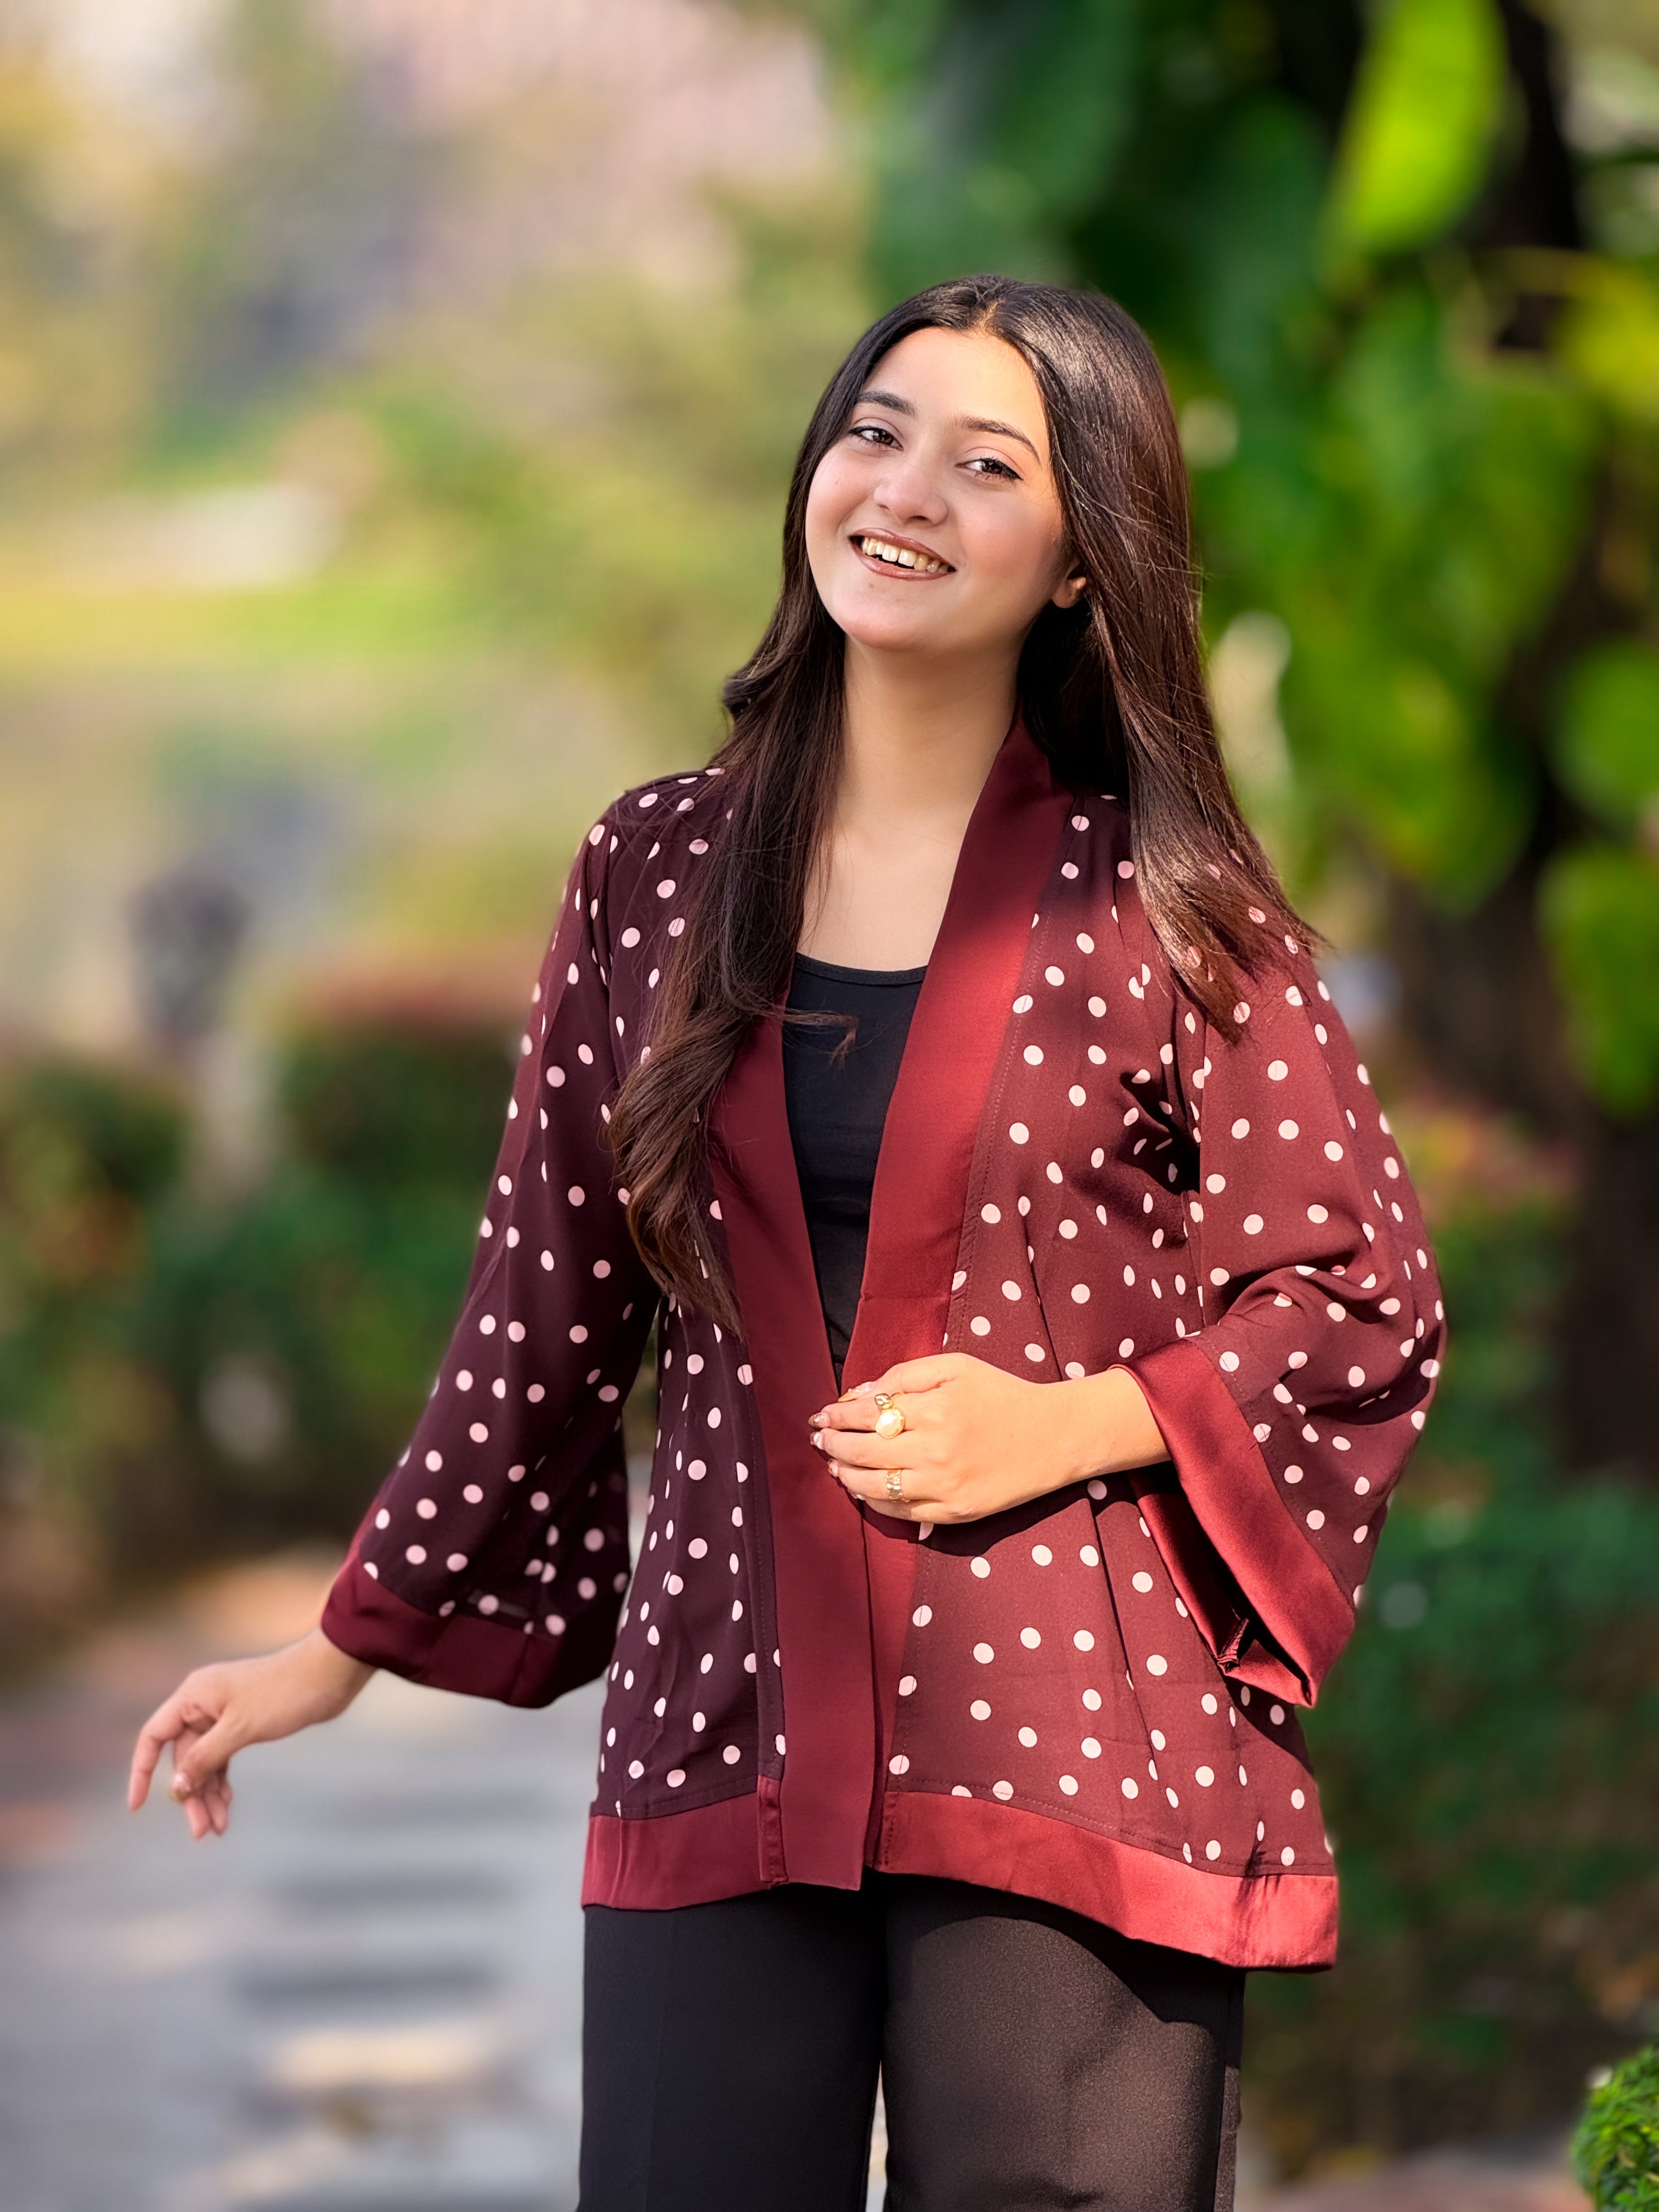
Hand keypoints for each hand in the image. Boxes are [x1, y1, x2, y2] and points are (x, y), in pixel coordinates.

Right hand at [127, 1628, 373, 1840]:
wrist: (329, 1675)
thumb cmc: (284, 1693)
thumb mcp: (240, 1729)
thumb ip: (204, 1759)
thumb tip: (175, 1789)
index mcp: (194, 1696)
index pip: (154, 1736)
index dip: (141, 1770)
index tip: (136, 1806)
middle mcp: (203, 1703)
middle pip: (182, 1757)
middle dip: (190, 1795)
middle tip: (201, 1832)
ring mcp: (223, 1714)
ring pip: (204, 1762)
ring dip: (208, 1794)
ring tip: (216, 1829)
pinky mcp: (243, 1723)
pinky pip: (222, 1758)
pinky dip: (222, 1782)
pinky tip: (226, 1806)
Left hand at [807, 1353, 1166, 1523]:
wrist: (1054, 1437)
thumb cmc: (1002, 1394)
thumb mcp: (957, 1366)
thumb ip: (907, 1374)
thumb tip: (860, 1394)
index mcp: (935, 1409)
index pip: (868, 1414)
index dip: (838, 1415)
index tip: (822, 1414)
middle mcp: (936, 1451)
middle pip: (863, 1452)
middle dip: (832, 1445)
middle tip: (818, 1439)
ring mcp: (943, 1487)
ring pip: (874, 1487)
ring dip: (844, 1476)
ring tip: (832, 1465)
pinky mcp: (953, 1513)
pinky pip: (900, 1512)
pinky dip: (873, 1501)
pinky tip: (861, 1489)